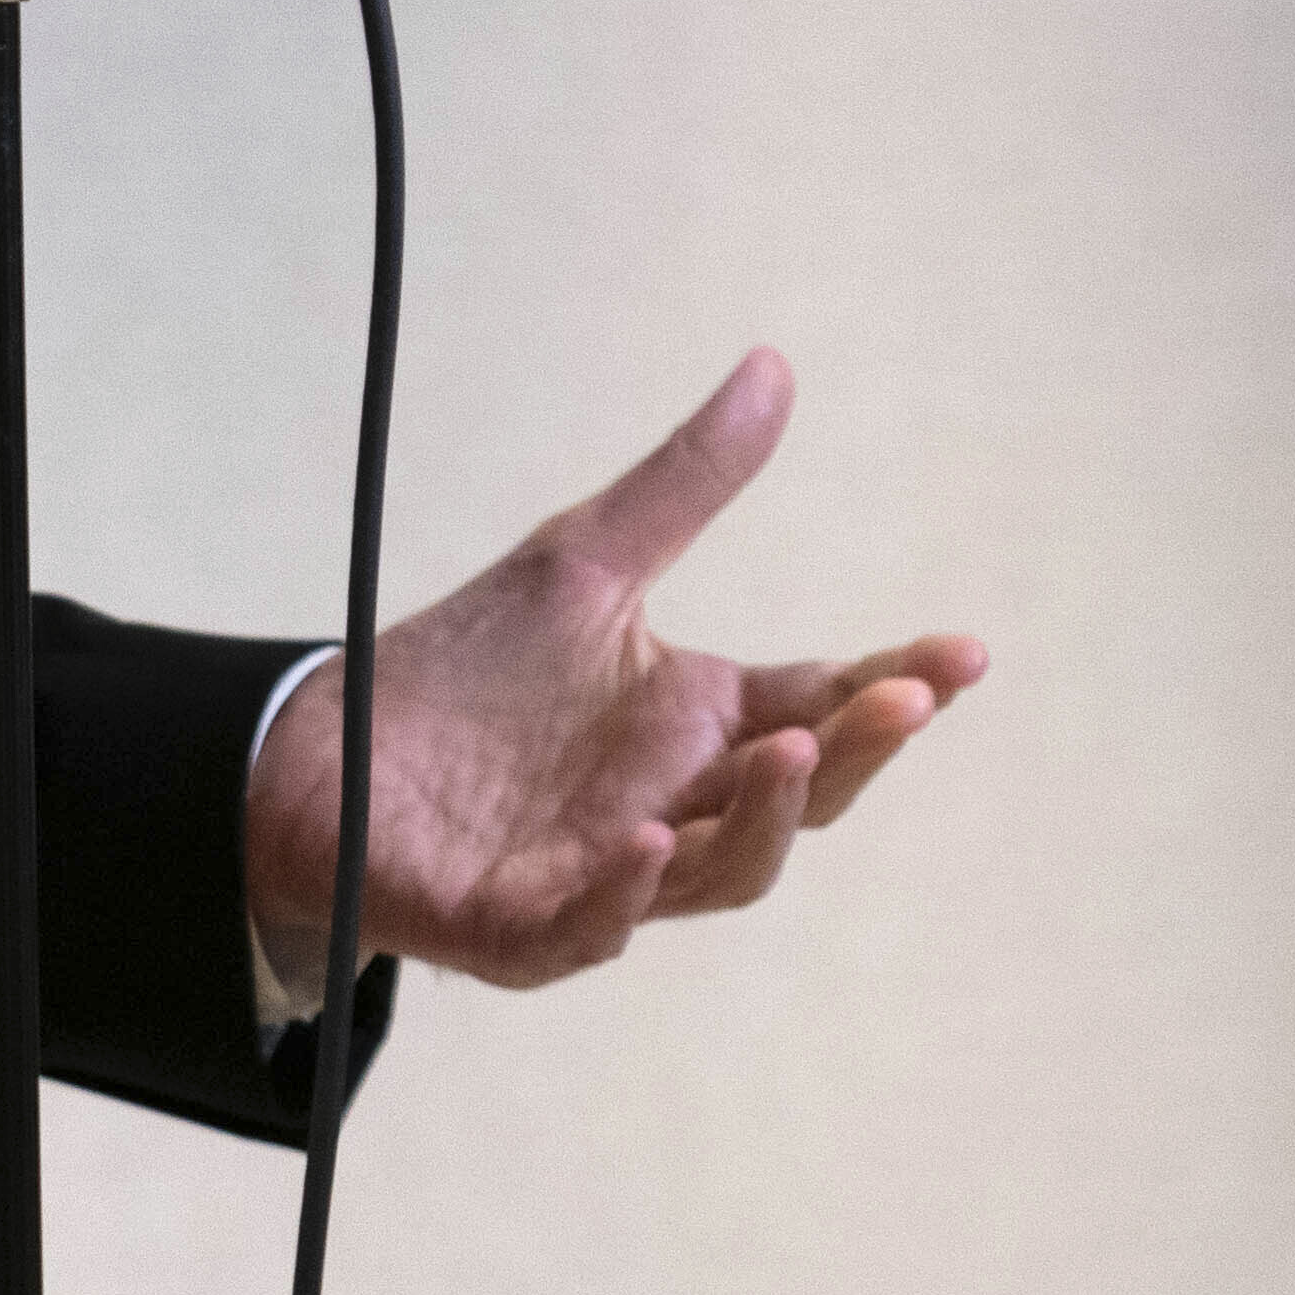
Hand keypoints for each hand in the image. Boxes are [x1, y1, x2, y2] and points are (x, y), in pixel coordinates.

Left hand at [246, 348, 988, 993]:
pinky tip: (638, 841)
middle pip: (799, 795)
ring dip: (760, 819)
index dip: (895, 685)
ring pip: (719, 872)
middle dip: (858, 752)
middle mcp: (677, 806)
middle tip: (904, 700)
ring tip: (785, 748)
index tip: (965, 652)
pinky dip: (620, 891)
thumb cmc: (473, 668)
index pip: (823, 703)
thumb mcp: (585, 560)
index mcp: (702, 725)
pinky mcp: (527, 926)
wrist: (329, 745)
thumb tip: (774, 367)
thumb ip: (685, 484)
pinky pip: (590, 926)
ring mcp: (610, 877)